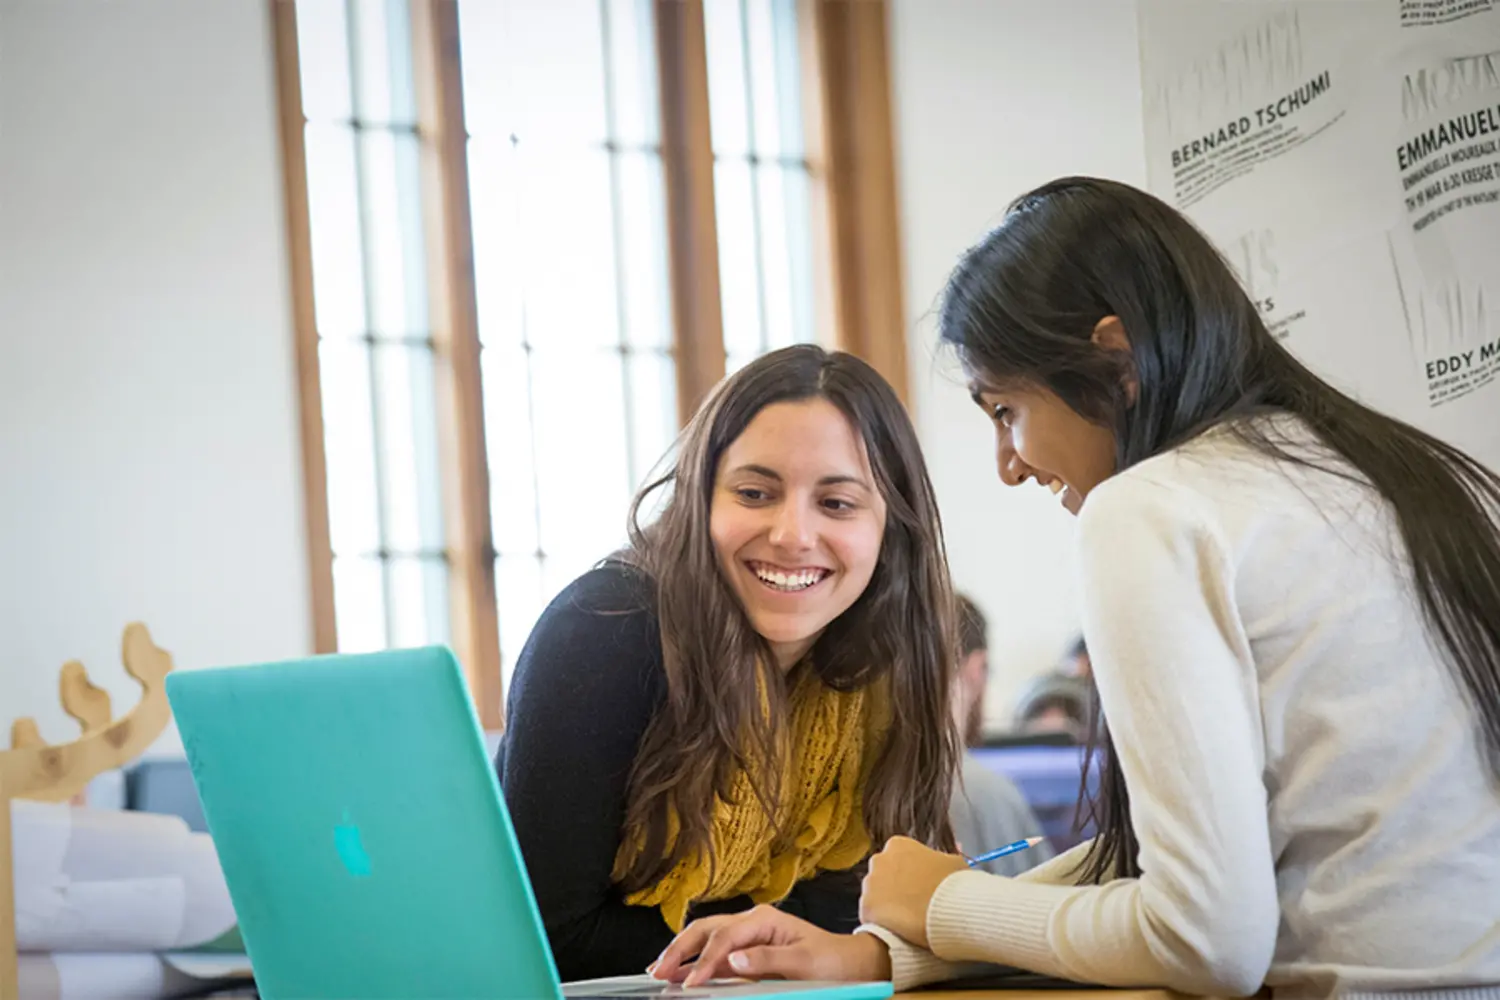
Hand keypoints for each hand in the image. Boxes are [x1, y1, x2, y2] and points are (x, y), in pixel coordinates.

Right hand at [650, 905, 891, 987]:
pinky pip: (715, 950)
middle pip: (705, 930)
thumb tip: (732, 959)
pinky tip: (681, 971)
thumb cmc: (831, 961)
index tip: (689, 984)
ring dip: (682, 952)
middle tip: (658, 972)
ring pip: (705, 937)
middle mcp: (752, 921)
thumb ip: (767, 959)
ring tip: (659, 970)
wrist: (850, 962)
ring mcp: (748, 934)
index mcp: (764, 919)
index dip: (704, 961)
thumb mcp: (804, 962)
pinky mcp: (748, 948)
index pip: (724, 938)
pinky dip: (694, 960)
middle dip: (680, 949)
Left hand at [858, 836, 967, 948]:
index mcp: (898, 845)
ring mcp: (869, 884)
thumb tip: (943, 864)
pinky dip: (882, 923)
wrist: (948, 912)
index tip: (921, 886)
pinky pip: (872, 916)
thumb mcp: (954, 864)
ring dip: (888, 904)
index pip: (899, 857)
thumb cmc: (953, 885)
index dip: (911, 873)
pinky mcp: (865, 909)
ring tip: (908, 918)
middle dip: (896, 887)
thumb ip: (943, 860)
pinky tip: (899, 929)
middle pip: (884, 875)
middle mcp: (878, 860)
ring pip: (876, 895)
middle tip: (914, 902)